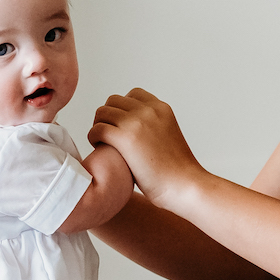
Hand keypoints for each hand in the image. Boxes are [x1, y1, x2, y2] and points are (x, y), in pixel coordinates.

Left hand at [89, 88, 205, 208]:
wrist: (185, 185)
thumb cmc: (177, 171)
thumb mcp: (167, 137)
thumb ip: (150, 128)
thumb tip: (129, 131)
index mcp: (162, 109)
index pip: (133, 94)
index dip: (122, 109)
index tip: (121, 125)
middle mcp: (149, 110)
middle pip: (113, 100)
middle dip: (107, 116)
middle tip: (108, 135)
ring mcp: (137, 122)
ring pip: (102, 112)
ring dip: (98, 125)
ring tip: (102, 142)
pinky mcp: (125, 138)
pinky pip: (97, 129)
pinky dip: (93, 137)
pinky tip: (99, 148)